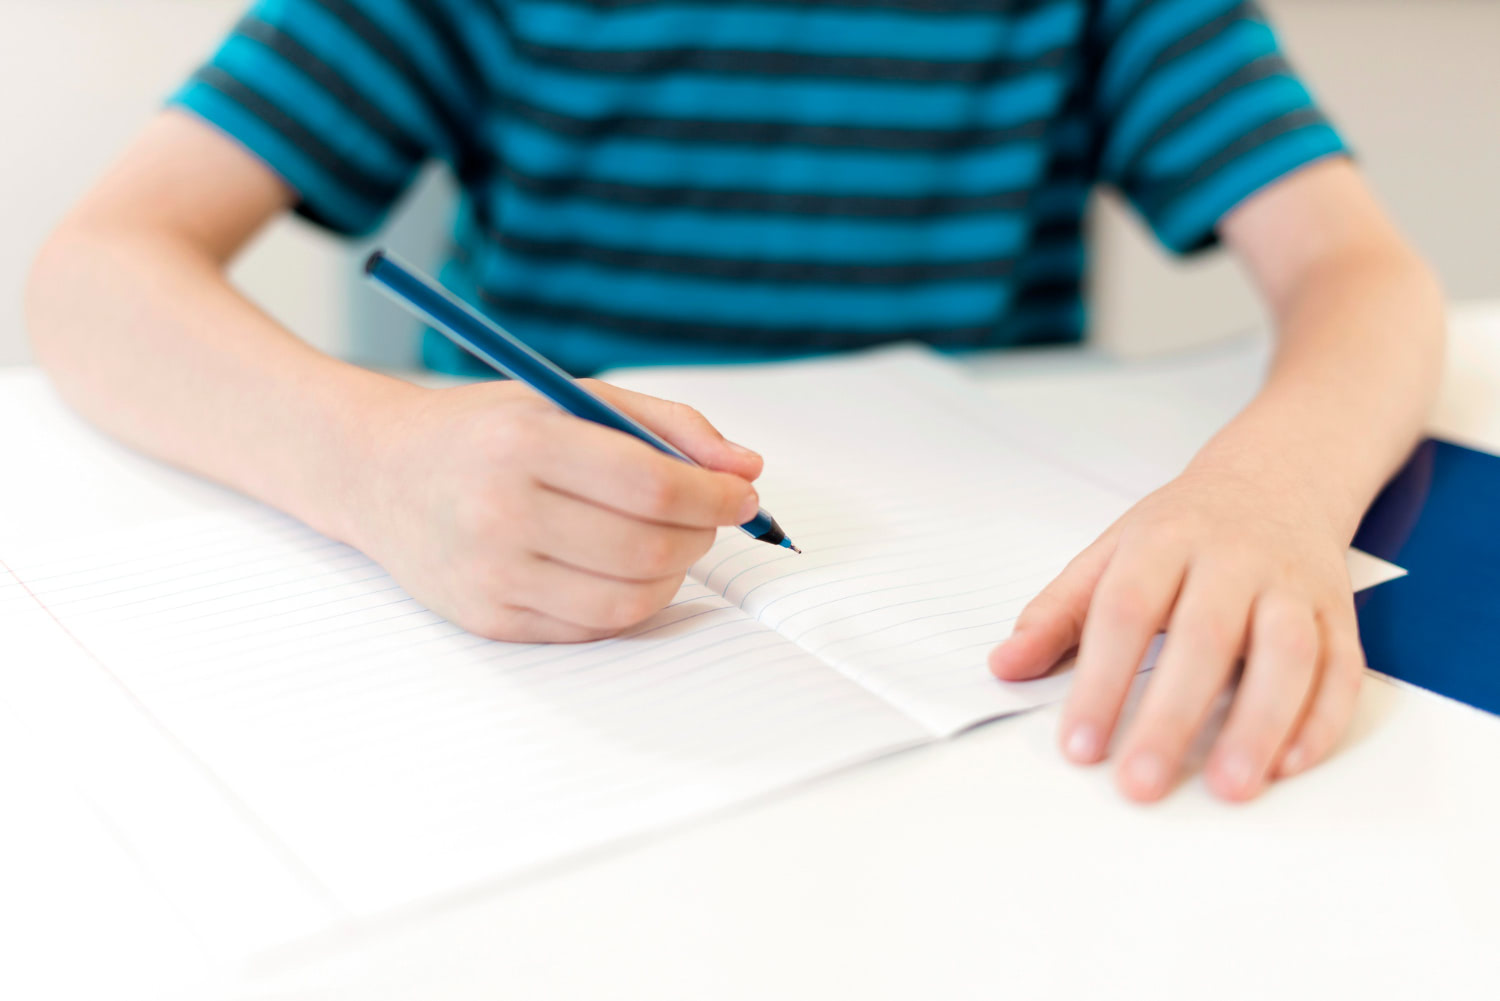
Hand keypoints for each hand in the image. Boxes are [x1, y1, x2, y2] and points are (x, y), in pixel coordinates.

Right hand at [350, 379, 762, 641]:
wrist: (379, 473)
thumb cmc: (487, 431)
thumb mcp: (569, 396)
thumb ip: (667, 424)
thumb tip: (747, 468)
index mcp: (523, 441)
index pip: (653, 486)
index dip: (715, 496)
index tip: (741, 493)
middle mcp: (499, 510)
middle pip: (648, 548)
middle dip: (703, 535)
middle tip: (710, 518)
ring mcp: (490, 574)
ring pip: (629, 601)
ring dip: (674, 575)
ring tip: (670, 543)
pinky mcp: (488, 620)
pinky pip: (593, 630)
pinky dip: (629, 603)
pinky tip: (623, 569)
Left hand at [988, 463, 1366, 801]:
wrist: (1276, 476)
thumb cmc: (1182, 529)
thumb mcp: (1110, 553)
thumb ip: (1058, 613)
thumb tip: (1004, 666)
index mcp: (1165, 540)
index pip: (1125, 611)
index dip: (1100, 681)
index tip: (1079, 746)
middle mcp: (1234, 559)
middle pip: (1205, 637)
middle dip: (1173, 716)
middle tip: (1142, 782)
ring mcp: (1293, 585)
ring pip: (1287, 653)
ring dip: (1260, 724)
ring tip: (1229, 787)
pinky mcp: (1339, 613)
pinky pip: (1342, 668)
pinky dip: (1322, 719)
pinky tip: (1289, 764)